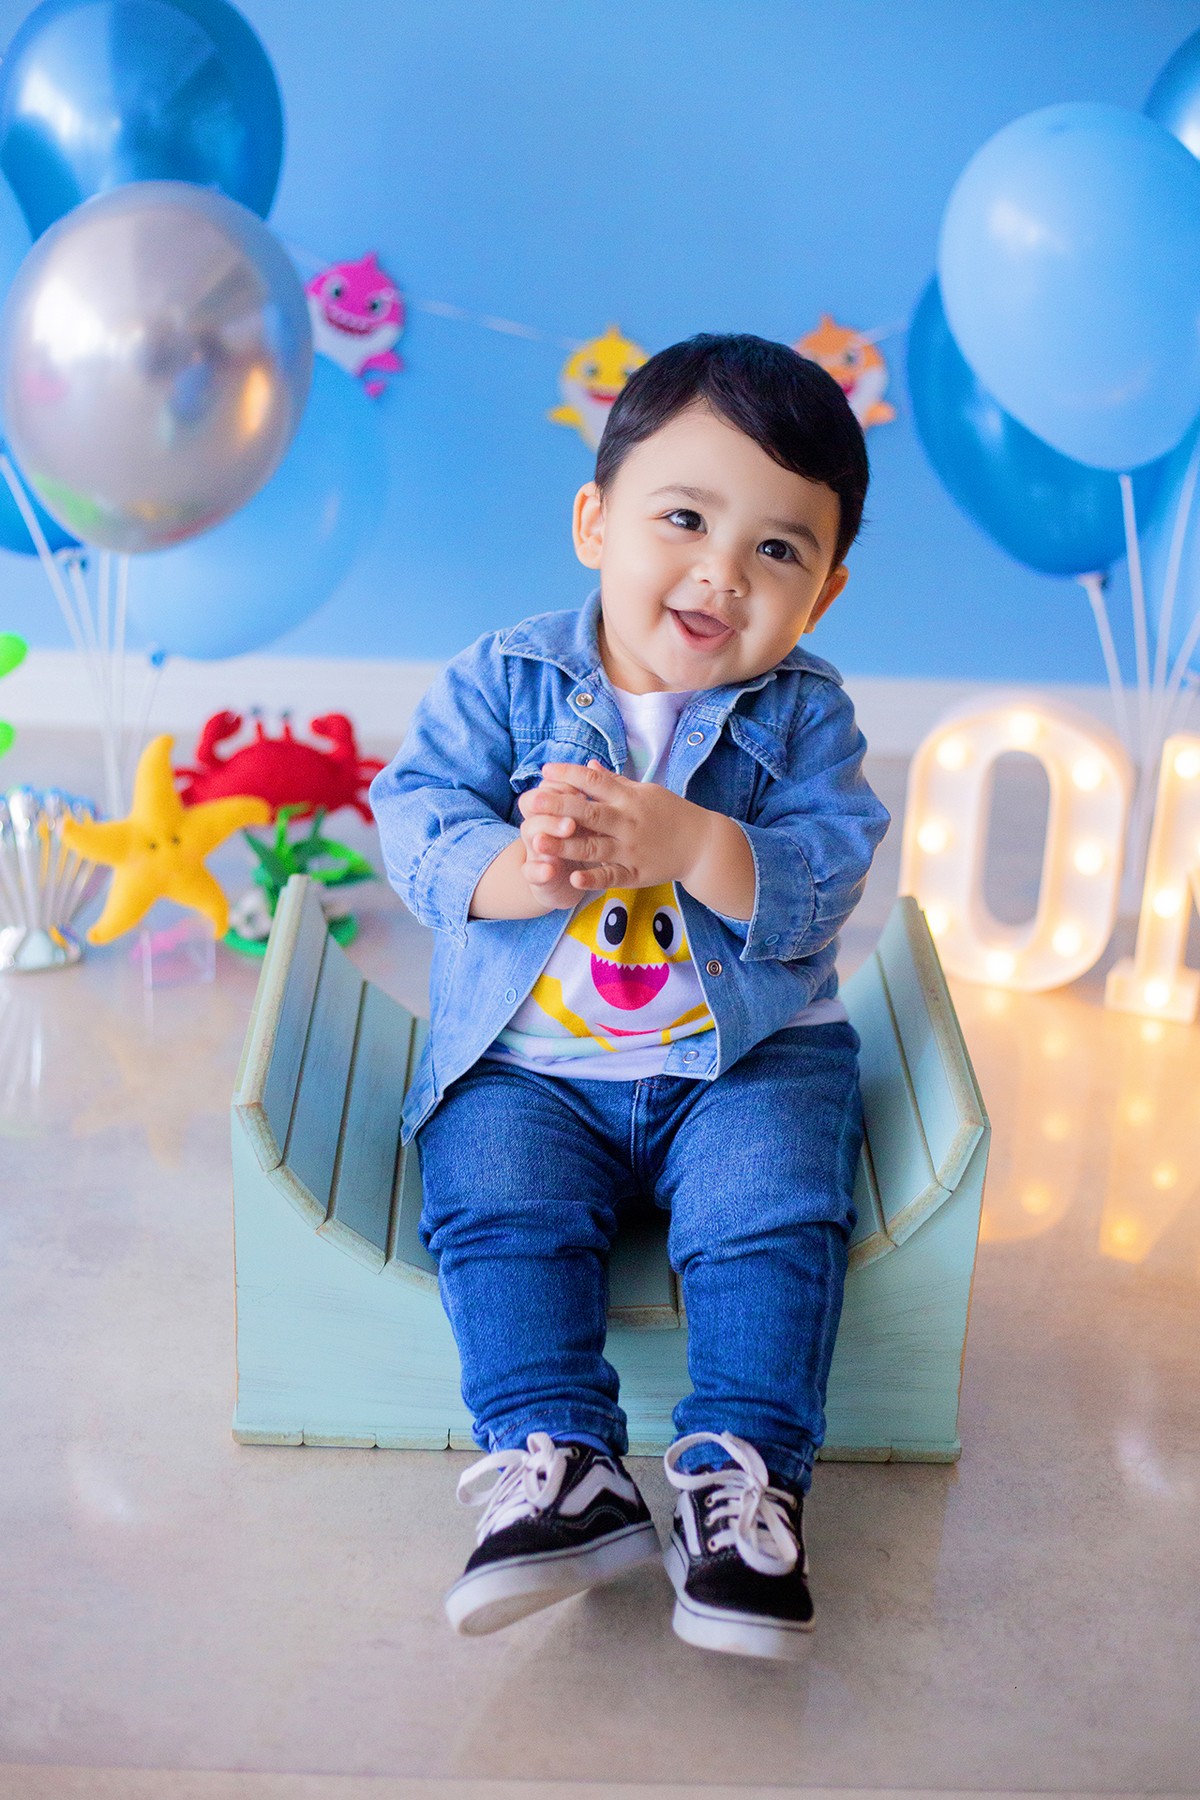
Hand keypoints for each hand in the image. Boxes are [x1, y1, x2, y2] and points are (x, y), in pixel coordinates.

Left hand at [518, 760, 714, 894]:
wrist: (703, 845)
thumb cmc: (671, 814)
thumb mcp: (646, 792)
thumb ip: (615, 782)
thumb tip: (587, 766)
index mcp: (630, 798)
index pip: (595, 782)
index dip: (570, 775)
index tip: (545, 771)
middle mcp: (629, 822)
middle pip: (589, 812)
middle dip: (559, 806)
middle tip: (531, 801)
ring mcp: (632, 849)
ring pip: (594, 846)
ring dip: (565, 845)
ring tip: (538, 842)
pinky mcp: (636, 873)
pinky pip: (612, 876)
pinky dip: (593, 877)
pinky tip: (573, 877)